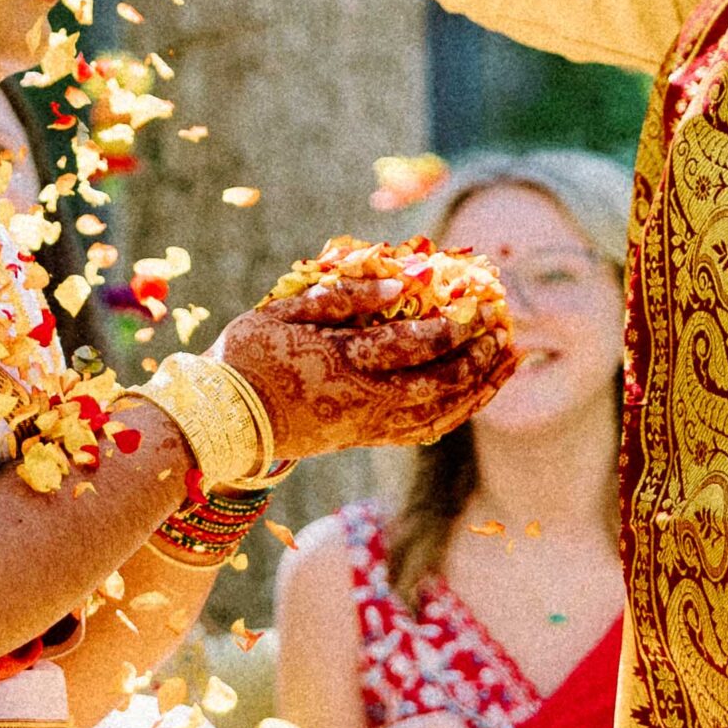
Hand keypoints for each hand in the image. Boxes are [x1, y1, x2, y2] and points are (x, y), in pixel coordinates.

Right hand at [217, 301, 514, 462]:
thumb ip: (338, 296)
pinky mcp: (362, 441)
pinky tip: (475, 396)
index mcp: (339, 361)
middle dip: (477, 357)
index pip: (411, 344)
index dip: (454, 326)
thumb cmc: (246, 356)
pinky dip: (456, 414)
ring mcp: (364, 426)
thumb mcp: (281, 311)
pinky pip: (421, 432)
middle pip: (436, 383)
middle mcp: (359, 399)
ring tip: (507, 363)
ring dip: (478, 388)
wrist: (220, 422)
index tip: (483, 303)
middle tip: (505, 329)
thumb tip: (394, 286)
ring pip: (437, 414)